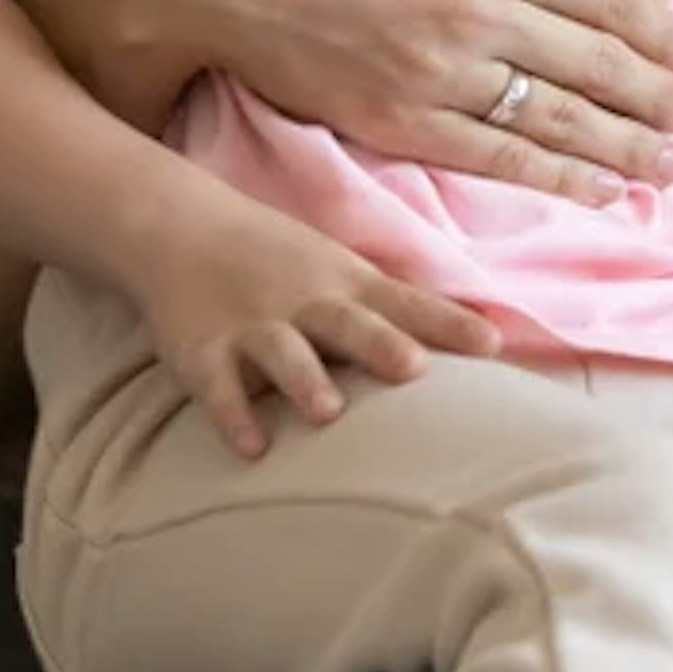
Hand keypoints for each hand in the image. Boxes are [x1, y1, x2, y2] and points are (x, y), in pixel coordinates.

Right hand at [20, 0, 672, 206]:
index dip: (663, 37)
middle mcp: (480, 6)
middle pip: (601, 66)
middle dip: (661, 99)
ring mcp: (440, 69)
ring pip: (561, 120)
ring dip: (628, 147)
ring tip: (670, 164)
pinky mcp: (398, 119)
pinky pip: (498, 159)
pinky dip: (557, 176)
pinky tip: (597, 188)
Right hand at [123, 178, 500, 458]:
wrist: (179, 224)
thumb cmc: (279, 258)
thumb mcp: (340, 269)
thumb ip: (399, 307)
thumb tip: (487, 336)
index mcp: (345, 283)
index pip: (405, 302)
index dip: (448, 323)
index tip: (493, 344)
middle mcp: (304, 303)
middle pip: (347, 323)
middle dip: (380, 345)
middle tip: (414, 369)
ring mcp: (251, 326)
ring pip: (282, 354)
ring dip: (305, 381)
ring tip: (328, 411)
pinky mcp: (202, 352)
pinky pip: (217, 388)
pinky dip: (233, 416)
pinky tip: (252, 447)